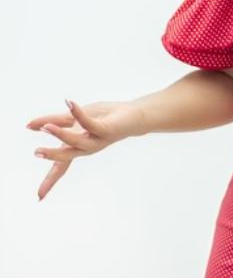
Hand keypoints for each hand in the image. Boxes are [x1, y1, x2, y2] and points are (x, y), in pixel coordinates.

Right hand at [26, 99, 145, 200]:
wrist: (133, 114)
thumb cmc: (103, 118)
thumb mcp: (73, 119)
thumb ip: (53, 121)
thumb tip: (29, 125)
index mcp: (77, 148)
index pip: (60, 167)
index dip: (49, 182)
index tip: (39, 198)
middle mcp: (86, 148)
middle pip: (67, 156)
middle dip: (52, 155)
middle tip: (35, 152)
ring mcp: (97, 140)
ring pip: (77, 141)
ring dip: (61, 134)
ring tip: (47, 127)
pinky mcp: (106, 129)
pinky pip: (90, 123)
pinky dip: (79, 113)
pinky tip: (69, 103)